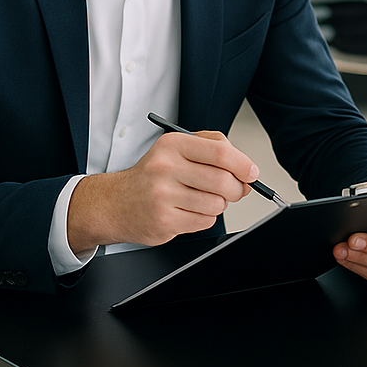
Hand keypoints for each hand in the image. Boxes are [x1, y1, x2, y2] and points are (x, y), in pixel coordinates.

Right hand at [67, 130, 254, 251]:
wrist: (115, 203)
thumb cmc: (153, 175)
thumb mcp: (178, 149)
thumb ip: (214, 149)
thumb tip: (246, 169)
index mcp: (172, 145)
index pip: (221, 153)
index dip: (244, 164)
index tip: (252, 172)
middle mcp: (165, 168)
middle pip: (223, 180)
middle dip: (236, 188)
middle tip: (234, 190)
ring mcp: (163, 196)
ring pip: (217, 204)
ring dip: (219, 204)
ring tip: (203, 199)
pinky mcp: (164, 221)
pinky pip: (205, 221)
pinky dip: (205, 217)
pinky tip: (189, 210)